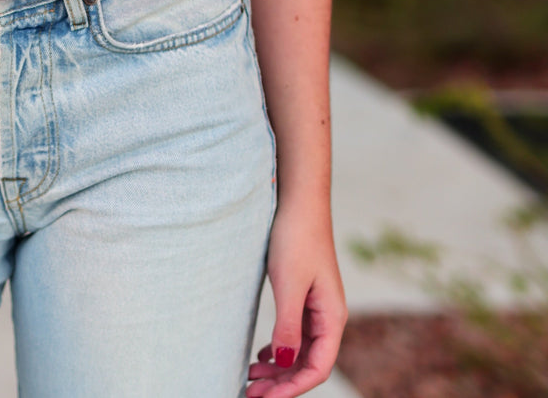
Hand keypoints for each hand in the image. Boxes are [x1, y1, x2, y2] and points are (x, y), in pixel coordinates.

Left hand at [247, 199, 347, 396]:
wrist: (299, 202)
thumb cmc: (296, 238)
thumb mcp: (289, 285)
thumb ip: (287, 326)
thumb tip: (284, 363)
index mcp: (332, 318)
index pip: (316, 368)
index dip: (291, 389)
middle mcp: (328, 317)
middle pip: (307, 364)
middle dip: (281, 384)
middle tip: (249, 393)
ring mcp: (317, 307)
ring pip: (299, 351)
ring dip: (278, 369)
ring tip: (250, 378)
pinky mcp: (304, 296)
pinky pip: (295, 334)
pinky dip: (279, 349)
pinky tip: (263, 355)